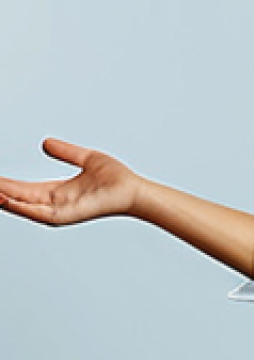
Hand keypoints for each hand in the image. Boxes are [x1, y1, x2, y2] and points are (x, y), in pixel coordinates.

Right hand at [0, 138, 141, 226]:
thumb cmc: (116, 178)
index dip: (5, 184)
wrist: (134, 190)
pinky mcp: (66, 216)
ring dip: (4, 201)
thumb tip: (45, 142)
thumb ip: (65, 152)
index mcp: (56, 192)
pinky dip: (21, 208)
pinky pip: (39, 213)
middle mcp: (54, 203)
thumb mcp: (86, 158)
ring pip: (23, 207)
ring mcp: (59, 211)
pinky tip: (6, 200)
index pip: (22, 189)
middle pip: (18, 199)